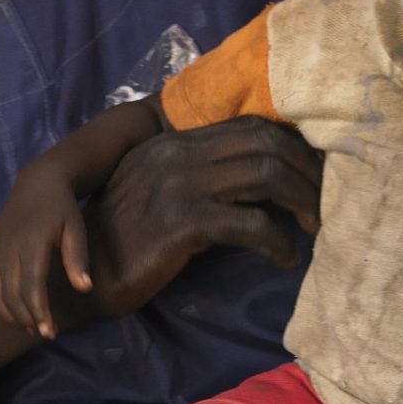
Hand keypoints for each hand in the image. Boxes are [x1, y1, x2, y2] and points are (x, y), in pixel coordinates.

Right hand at [0, 163, 88, 339]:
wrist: (36, 184)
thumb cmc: (62, 209)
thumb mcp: (76, 227)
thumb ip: (77, 258)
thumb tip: (84, 288)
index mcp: (31, 244)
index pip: (30, 286)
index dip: (38, 312)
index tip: (48, 331)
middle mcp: (8, 251)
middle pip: (10, 296)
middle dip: (26, 319)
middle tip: (45, 332)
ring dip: (9, 316)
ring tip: (30, 325)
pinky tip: (10, 315)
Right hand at [77, 116, 323, 319]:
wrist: (79, 277)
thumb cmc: (130, 243)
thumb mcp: (167, 196)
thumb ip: (208, 181)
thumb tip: (273, 184)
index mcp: (175, 142)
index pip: (251, 126)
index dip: (294, 147)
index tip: (316, 175)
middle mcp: (177, 153)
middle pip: (266, 144)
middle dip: (307, 172)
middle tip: (323, 204)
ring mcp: (177, 184)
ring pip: (265, 174)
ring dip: (301, 202)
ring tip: (313, 228)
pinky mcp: (180, 221)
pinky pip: (250, 223)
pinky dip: (277, 242)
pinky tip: (284, 259)